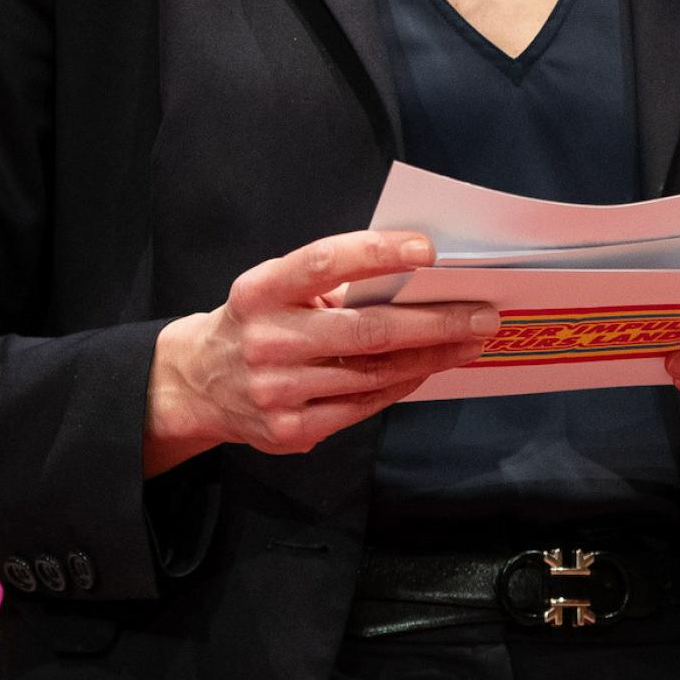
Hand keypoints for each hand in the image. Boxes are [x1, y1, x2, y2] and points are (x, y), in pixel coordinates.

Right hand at [143, 231, 492, 474]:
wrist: (196, 383)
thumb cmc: (256, 321)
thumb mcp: (276, 288)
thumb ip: (333, 282)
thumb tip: (416, 277)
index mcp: (261, 290)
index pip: (325, 261)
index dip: (377, 252)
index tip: (427, 249)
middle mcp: (267, 340)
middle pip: (366, 330)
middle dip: (434, 321)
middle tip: (483, 314)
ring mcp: (277, 391)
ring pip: (374, 373)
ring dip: (432, 356)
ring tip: (469, 341)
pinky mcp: (290, 430)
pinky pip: (363, 406)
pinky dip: (403, 384)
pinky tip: (429, 367)